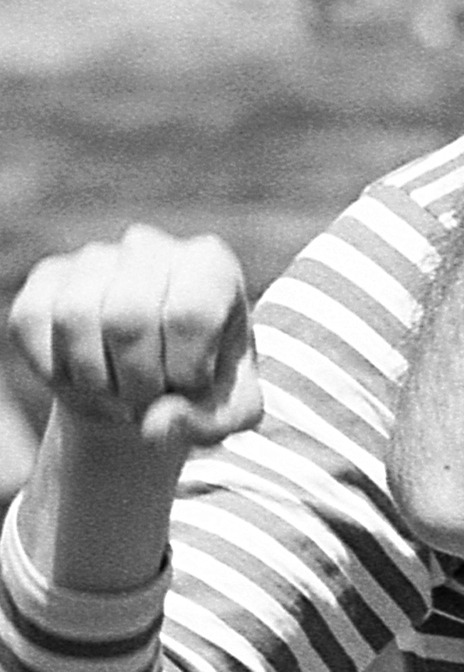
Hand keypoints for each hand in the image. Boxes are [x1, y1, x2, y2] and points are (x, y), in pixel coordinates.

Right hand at [9, 225, 263, 449]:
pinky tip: (84, 376)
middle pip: (127, 317)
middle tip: (148, 397)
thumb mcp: (226, 415)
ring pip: (74, 316)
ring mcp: (96, 258)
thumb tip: (156, 424)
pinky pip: (30, 321)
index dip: (183, 371)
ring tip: (119, 389)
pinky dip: (53, 368)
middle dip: (135, 380)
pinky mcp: (49, 277)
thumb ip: (208, 425)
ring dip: (94, 378)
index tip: (188, 387)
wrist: (146, 383)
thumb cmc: (197, 388)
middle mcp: (152, 247)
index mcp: (210, 265)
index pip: (188, 315)